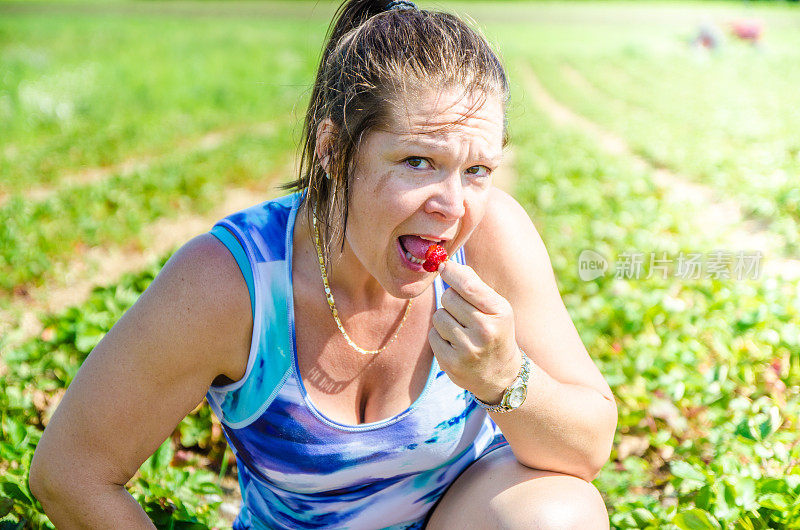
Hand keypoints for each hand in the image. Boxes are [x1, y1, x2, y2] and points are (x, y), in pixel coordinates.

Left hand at [428, 260, 521, 403]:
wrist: (500, 375)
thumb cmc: (495, 331)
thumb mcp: (496, 308)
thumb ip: (474, 285)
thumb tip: (446, 264)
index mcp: (500, 312)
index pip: (469, 285)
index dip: (451, 272)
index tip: (442, 266)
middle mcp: (485, 330)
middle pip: (448, 298)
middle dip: (451, 300)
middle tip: (462, 312)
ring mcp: (468, 349)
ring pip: (438, 316)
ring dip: (444, 319)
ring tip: (460, 330)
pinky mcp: (451, 363)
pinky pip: (432, 335)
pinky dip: (439, 336)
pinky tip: (454, 343)